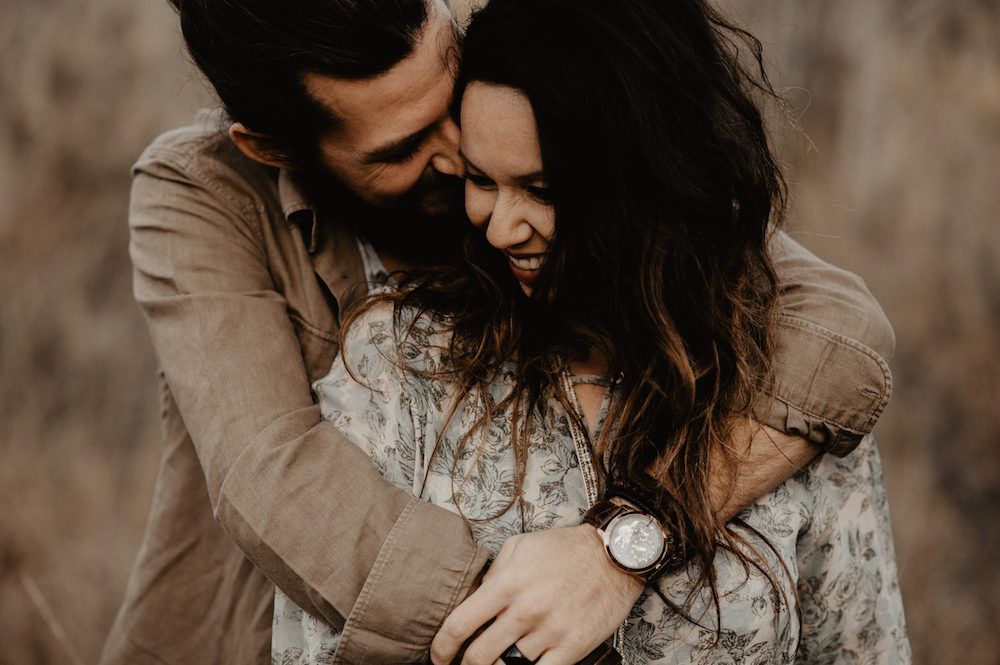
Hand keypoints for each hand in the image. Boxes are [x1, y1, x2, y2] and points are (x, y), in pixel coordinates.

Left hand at [430, 525, 642, 664]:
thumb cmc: (566, 548)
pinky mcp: (572, 648)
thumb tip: (476, 597)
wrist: (614, 554)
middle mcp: (524, 610)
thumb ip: (493, 573)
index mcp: (506, 584)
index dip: (441, 648)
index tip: (438, 656)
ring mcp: (549, 632)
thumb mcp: (520, 546)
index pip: (459, 624)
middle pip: (478, 656)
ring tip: (497, 663)